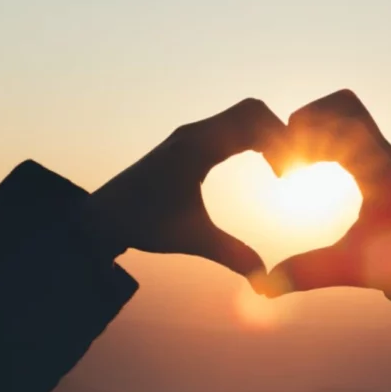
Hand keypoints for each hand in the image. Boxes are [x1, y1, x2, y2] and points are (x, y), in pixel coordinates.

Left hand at [81, 98, 287, 277]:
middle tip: (288, 170)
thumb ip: (232, 255)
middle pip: (251, 110)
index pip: (253, 121)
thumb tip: (266, 281)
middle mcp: (193, 133)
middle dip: (279, 133)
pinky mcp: (187, 141)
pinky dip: (250, 137)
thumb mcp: (192, 239)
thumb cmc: (142, 224)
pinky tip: (257, 163)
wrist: (102, 216)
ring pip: (240, 115)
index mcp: (196, 148)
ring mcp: (189, 135)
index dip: (281, 142)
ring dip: (265, 134)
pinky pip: (228, 125)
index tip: (288, 176)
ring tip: (278, 170)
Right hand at [257, 90, 390, 350]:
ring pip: (349, 122)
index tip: (287, 155)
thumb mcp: (357, 266)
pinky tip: (310, 175)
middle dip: (307, 123)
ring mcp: (387, 162)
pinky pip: (353, 143)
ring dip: (318, 135)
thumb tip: (265, 286)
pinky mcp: (386, 175)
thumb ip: (309, 272)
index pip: (343, 112)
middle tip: (286, 157)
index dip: (306, 123)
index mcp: (380, 166)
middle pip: (343, 106)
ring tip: (295, 166)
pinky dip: (327, 149)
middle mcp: (385, 156)